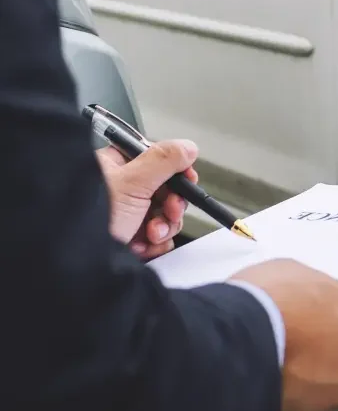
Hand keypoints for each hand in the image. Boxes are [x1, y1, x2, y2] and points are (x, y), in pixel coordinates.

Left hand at [96, 140, 197, 259]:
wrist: (77, 263)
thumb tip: (187, 147)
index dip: (176, 171)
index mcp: (116, 167)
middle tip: (168, 211)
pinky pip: (159, 237)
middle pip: (166, 190)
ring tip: (150, 234)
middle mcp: (121, 190)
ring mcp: (127, 215)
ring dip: (164, 226)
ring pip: (165, 215)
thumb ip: (163, 160)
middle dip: (171, 205)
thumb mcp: (132, 182)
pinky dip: (156, 243)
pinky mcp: (131, 238)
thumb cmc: (87, 219)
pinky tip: (143, 245)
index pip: (157, 160)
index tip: (187, 180)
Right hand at [231, 259, 337, 410]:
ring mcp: (335, 392)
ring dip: (309, 380)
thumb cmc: (264, 301)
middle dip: (330, 353)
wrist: (235, 344)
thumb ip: (331, 289)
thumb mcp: (296, 272)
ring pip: (327, 387)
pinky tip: (268, 388)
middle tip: (296, 345)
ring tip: (275, 367)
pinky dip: (291, 403)